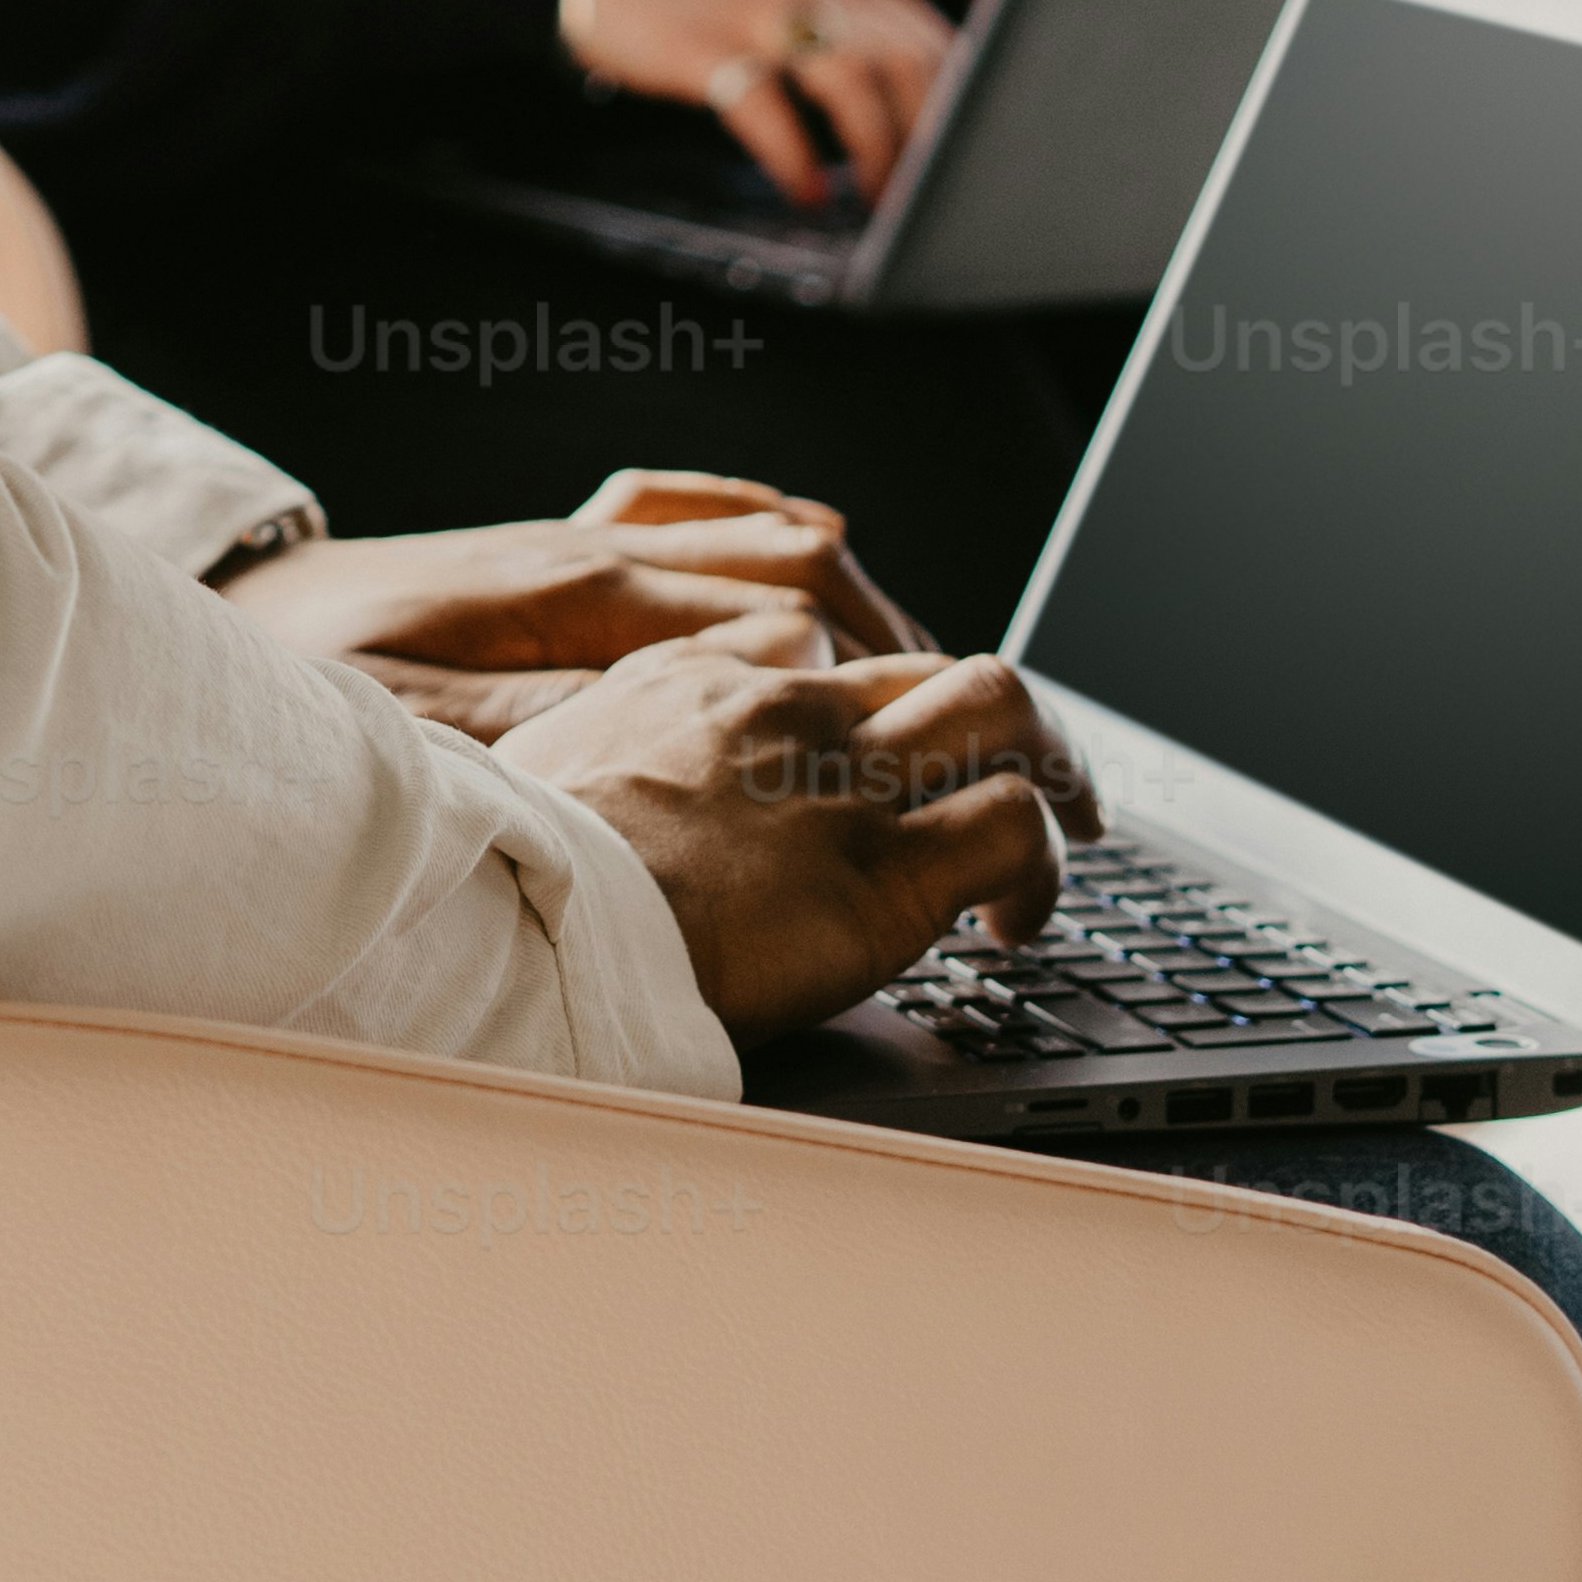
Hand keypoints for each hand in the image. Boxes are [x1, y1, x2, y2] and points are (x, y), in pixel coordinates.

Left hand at [213, 459, 926, 745]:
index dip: (856, 683)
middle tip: (961, 726)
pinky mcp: (562, 551)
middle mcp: (591, 550)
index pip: (764, 621)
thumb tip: (667, 729)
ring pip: (760, 537)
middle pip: (790, 573)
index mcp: (568, 595)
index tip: (918, 750)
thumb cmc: (303, 686)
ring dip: (850, 597)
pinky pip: (695, 509)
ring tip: (925, 680)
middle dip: (889, 643)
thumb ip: (537, 732)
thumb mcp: (403, 733)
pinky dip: (771, 529)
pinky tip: (821, 559)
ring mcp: (580, 540)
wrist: (230, 619)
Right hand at [511, 642, 1100, 1035]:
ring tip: (1071, 827)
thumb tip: (597, 796)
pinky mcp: (887, 868)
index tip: (892, 757)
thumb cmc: (511, 870)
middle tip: (1038, 769)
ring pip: (1005, 709)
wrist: (529, 914)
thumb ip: (599, 758)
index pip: (829, 656)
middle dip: (1009, 718)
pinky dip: (1043, 869)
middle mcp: (787, 710)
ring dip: (1056, 766)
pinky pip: (1014, 830)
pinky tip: (1018, 925)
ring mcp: (844, 781)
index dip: (884, 705)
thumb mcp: (539, 772)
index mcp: (698, 681)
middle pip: (936, 665)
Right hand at [561, 0, 955, 210]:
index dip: (958, 107)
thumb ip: (851, 28)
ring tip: (879, 200)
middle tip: (929, 193)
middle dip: (928, 137)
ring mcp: (756, 10)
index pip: (934, 38)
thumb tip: (918, 106)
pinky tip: (803, 188)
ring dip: (875, 149)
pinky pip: (765, 106)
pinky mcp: (700, 44)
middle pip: (906, 61)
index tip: (964, 161)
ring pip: (851, 81)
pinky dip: (794, 156)